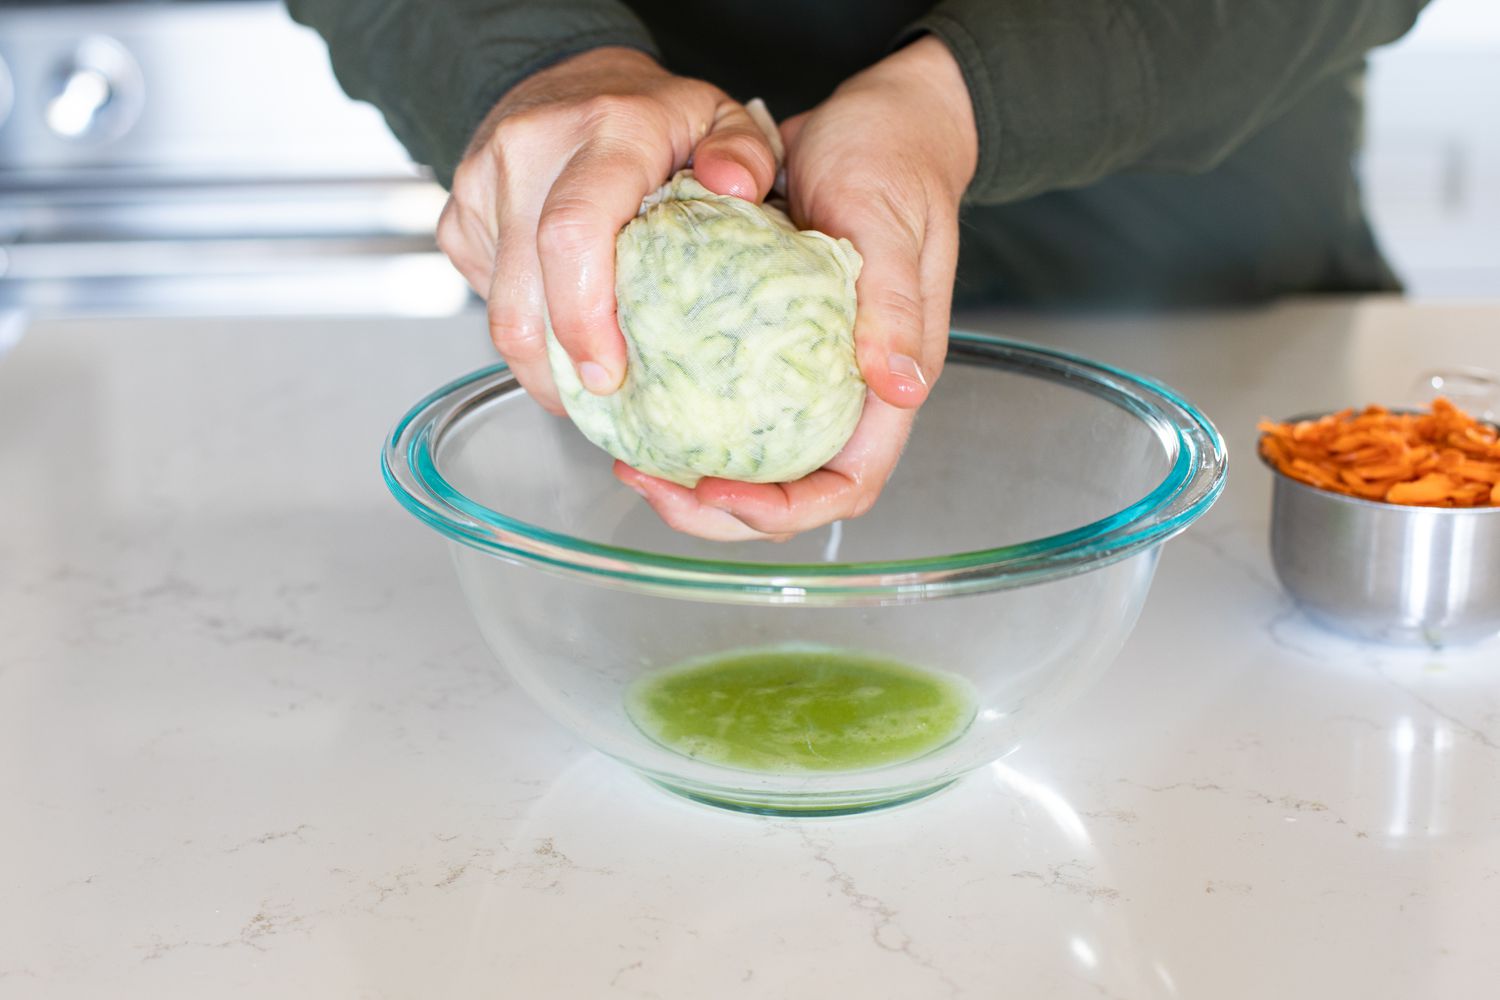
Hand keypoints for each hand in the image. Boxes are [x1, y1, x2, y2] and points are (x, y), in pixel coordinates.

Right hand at [437, 47, 777, 412]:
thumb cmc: (649, 114)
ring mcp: (481, 187)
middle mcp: (529, 152)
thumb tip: (736, 186)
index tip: (609, 374)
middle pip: (525, 292)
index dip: (584, 317)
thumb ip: (743, 150)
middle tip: (603, 401)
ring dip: (541, 361)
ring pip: (500, 308)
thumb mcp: (717, 116)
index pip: (572, 233)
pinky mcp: (457, 219)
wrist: (564, 73)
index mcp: (603, 132)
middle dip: (560, 367)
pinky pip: (487, 299)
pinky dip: (526, 328)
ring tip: (585, 382)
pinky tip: (563, 326)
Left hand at [615, 36, 977, 539]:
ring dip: (686, 472)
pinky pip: (721, 401)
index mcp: (885, 385)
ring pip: (746, 457)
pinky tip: (632, 397)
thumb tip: (901, 389)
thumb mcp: (892, 227)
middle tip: (645, 479)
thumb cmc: (893, 164)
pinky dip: (679, 415)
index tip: (718, 486)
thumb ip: (895, 308)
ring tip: (629, 456)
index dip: (785, 509)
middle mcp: (841, 392)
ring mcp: (798, 371)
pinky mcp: (761, 342)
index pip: (845, 485)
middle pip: (785, 490)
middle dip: (715, 506)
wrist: (872, 112)